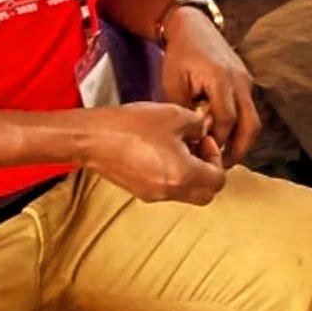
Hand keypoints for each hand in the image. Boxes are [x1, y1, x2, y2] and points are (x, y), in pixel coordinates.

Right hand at [80, 102, 225, 204]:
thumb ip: (198, 125)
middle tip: (200, 146)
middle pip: (205, 194)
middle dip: (210, 171)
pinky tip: (165, 150)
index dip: (217, 158)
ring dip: (193, 173)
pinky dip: (176, 175)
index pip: (218, 181)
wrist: (94, 138)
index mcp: (182, 175)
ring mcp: (152, 195)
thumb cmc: (133, 126)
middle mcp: (169, 192)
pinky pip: (169, 190)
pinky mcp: (140, 191)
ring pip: (187, 194)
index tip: (205, 139)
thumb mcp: (175, 115)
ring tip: (182, 145)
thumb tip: (205, 129)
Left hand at [160, 8, 260, 166]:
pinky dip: (239, 125)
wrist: (193, 27)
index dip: (217, 141)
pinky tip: (222, 134)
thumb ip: (184, 112)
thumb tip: (190, 140)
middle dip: (239, 149)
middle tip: (222, 166)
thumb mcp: (173, 84)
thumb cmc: (180, 54)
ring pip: (253, 119)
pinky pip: (248, 109)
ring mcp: (246, 80)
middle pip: (251, 124)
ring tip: (223, 155)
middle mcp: (240, 81)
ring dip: (241, 139)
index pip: (227, 120)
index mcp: (222, 80)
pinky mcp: (245, 81)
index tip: (203, 155)